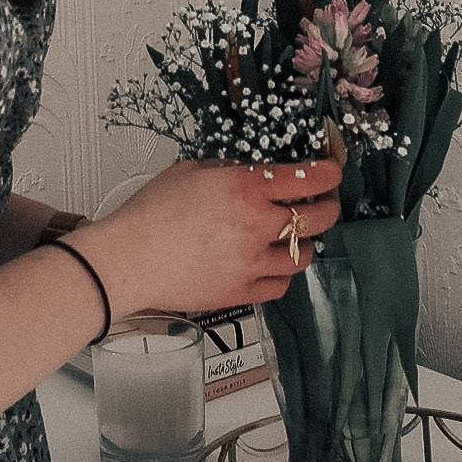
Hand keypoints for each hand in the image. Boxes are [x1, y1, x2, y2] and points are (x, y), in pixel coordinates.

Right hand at [65, 157, 344, 317]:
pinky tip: (273, 264)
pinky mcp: (242, 291)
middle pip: (317, 218)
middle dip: (328, 208)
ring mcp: (252, 262)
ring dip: (306, 243)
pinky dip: (283, 274)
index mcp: (245, 188)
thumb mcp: (191, 172)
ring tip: (298, 237)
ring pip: (304, 255)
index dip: (328, 174)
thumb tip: (252, 174)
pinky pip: (280, 285)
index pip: (306, 179)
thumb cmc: (149, 215)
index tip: (333, 173)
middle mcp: (256, 224)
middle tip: (325, 204)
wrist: (128, 260)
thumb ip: (229, 170)